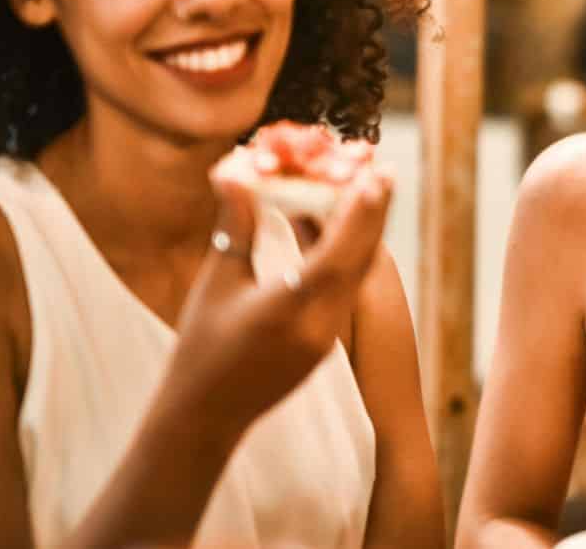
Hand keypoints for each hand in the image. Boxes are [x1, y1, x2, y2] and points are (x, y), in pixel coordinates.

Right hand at [156, 165, 391, 436]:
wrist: (206, 415)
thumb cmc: (200, 348)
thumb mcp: (216, 283)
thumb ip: (235, 226)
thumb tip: (237, 169)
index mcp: (288, 311)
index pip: (336, 255)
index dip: (358, 214)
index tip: (375, 176)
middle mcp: (319, 326)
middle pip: (359, 260)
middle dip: (373, 213)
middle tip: (385, 169)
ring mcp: (328, 337)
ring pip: (357, 274)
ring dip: (366, 231)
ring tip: (374, 190)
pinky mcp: (327, 342)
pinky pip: (347, 289)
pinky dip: (351, 255)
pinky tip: (349, 230)